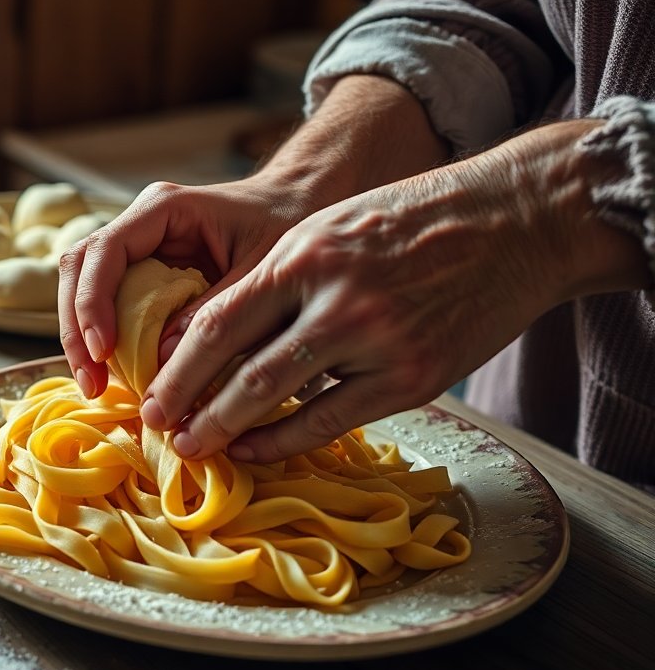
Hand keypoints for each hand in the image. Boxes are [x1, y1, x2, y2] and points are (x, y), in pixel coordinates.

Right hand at [58, 75, 452, 401]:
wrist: (304, 207)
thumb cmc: (289, 227)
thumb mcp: (261, 271)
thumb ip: (214, 313)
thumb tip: (160, 364)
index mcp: (162, 210)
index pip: (103, 252)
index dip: (94, 303)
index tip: (104, 352)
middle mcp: (140, 225)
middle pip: (78, 271)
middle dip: (78, 329)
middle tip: (92, 383)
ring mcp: (138, 249)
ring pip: (85, 290)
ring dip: (84, 340)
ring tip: (98, 388)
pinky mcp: (144, 275)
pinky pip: (109, 306)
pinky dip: (106, 343)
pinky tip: (116, 378)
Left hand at [147, 119, 650, 462]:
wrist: (517, 221)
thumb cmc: (412, 221)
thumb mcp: (332, 229)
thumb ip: (279, 279)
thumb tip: (217, 337)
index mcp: (304, 255)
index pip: (219, 320)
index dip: (177, 365)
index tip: (153, 395)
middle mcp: (335, 299)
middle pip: (240, 369)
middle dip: (191, 408)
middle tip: (162, 434)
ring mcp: (376, 341)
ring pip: (281, 400)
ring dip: (231, 431)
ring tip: (200, 448)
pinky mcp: (413, 377)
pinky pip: (333, 421)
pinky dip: (287, 440)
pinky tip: (258, 448)